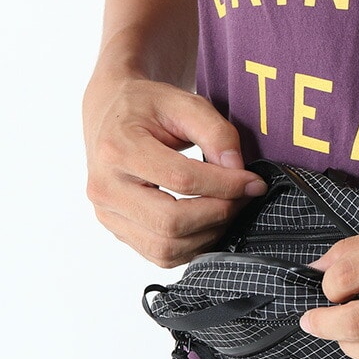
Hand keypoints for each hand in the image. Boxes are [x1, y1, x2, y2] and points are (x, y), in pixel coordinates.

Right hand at [83, 78, 266, 266]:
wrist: (111, 115)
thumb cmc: (147, 107)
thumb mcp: (184, 102)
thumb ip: (216, 132)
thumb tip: (238, 172)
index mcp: (118, 148)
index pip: (181, 180)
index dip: (226, 185)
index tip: (253, 181)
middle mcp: (105, 187)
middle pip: (172, 223)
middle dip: (219, 213)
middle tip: (243, 197)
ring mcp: (108, 215)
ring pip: (167, 248)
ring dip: (209, 233)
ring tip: (228, 208)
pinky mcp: (119, 232)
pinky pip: (162, 256)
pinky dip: (194, 246)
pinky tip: (209, 222)